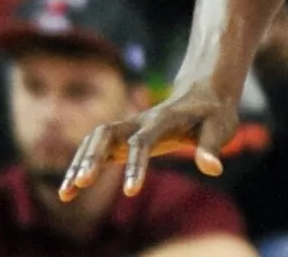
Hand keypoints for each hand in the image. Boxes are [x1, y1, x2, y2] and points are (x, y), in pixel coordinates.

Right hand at [61, 79, 236, 200]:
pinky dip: (80, 167)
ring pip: (96, 139)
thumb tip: (213, 169)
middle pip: (107, 133)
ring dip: (80, 163)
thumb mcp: (221, 126)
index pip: (144, 141)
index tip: (131, 192)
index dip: (136, 165)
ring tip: (66, 194)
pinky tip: (69, 191)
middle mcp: (141, 121)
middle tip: (82, 184)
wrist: (204, 92)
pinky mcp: (124, 137)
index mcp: (164, 119)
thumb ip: (212, 146)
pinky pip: (96, 149)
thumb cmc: (213, 112)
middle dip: (93, 157)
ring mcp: (129, 127)